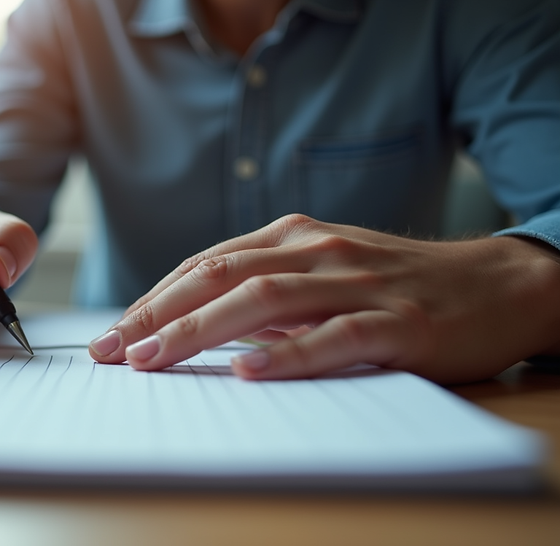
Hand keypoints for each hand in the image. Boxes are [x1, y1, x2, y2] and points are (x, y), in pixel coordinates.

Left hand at [88, 214, 559, 383]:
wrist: (497, 282)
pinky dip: (287, 354)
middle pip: (220, 277)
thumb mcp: (325, 272)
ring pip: (263, 300)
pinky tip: (247, 370)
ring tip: (152, 359)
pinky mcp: (399, 322)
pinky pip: (335, 336)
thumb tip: (198, 325)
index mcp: (294, 238)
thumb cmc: (397, 282)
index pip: (206, 265)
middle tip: (111, 351)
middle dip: (156, 314)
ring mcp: (357, 283)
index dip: (153, 299)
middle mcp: (317, 251)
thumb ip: (269, 290)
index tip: (113, 334)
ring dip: (199, 331)